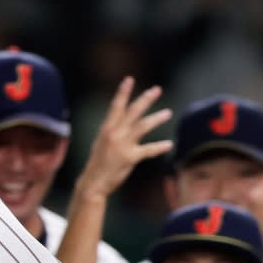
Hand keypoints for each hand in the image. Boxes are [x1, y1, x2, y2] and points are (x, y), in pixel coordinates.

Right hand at [73, 78, 173, 198]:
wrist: (93, 183)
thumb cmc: (98, 163)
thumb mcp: (102, 142)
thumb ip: (113, 130)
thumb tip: (124, 120)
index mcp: (106, 128)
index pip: (116, 106)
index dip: (123, 92)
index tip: (129, 79)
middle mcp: (114, 133)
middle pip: (133, 112)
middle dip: (145, 99)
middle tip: (157, 89)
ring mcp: (122, 145)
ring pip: (143, 126)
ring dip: (156, 118)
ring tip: (168, 113)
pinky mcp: (130, 158)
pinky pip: (148, 150)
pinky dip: (159, 147)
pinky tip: (169, 144)